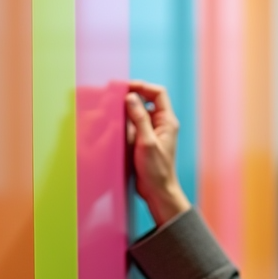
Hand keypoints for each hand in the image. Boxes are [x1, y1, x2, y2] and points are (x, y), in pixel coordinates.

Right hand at [125, 81, 190, 225]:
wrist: (157, 192)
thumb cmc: (156, 170)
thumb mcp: (146, 142)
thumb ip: (139, 119)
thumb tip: (131, 97)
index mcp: (167, 121)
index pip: (158, 93)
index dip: (142, 86)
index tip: (125, 87)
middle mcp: (161, 124)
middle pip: (147, 100)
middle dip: (131, 95)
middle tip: (113, 94)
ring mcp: (152, 132)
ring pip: (138, 112)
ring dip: (125, 108)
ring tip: (111, 106)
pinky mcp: (143, 140)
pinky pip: (133, 124)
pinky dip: (123, 121)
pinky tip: (112, 122)